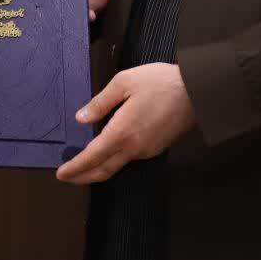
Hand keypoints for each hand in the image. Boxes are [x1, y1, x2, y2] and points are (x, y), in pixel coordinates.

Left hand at [56, 63, 195, 184]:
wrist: (199, 91)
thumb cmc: (162, 83)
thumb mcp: (124, 82)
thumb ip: (100, 102)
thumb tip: (81, 118)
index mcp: (121, 133)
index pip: (91, 158)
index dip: (75, 168)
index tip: (61, 173)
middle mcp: (134, 148)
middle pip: (103, 170)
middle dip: (83, 176)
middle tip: (68, 176)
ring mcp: (147, 150)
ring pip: (117, 165)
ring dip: (98, 168)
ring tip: (84, 163)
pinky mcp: (157, 148)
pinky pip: (130, 158)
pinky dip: (114, 159)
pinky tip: (109, 150)